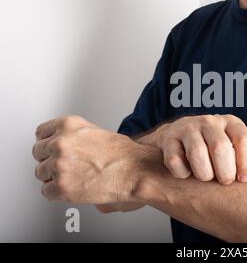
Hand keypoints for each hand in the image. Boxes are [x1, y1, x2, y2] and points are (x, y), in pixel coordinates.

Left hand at [32, 115, 154, 204]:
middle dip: (50, 160)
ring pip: (40, 173)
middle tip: (67, 166)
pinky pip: (46, 192)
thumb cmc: (122, 154)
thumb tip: (59, 144)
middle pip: (38, 152)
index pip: (40, 133)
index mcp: (68, 125)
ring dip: (54, 177)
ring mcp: (59, 165)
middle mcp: (60, 143)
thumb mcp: (94, 132)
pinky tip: (74, 188)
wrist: (136, 171)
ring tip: (74, 177)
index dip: (48, 143)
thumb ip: (72, 136)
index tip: (52, 149)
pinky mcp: (61, 186)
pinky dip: (58, 193)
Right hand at [142, 114, 246, 184]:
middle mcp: (210, 121)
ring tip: (206, 179)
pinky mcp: (169, 138)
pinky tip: (187, 174)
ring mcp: (188, 127)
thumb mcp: (237, 154)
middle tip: (224, 181)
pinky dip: (182, 173)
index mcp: (232, 123)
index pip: (245, 140)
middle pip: (221, 149)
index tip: (243, 179)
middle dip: (224, 173)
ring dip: (204, 175)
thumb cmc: (213, 151)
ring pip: (197, 154)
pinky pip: (175, 160)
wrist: (176, 140)